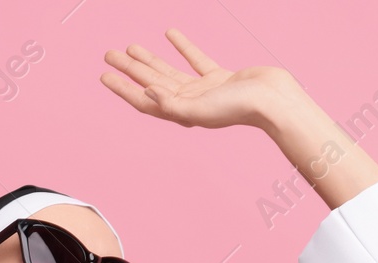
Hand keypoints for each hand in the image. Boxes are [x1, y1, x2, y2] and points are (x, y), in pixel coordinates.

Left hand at [100, 28, 294, 130]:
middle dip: (130, 69)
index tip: (104, 75)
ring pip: (169, 71)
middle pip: (151, 82)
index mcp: (180, 113)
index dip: (123, 88)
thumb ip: (171, 104)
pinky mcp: (219, 77)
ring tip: (131, 47)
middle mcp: (188, 103)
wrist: (273, 100)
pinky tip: (170, 34)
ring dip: (149, 59)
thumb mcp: (199, 111)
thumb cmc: (237, 109)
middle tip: (109, 54)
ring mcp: (203, 90)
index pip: (143, 100)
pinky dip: (182, 47)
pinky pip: (195, 59)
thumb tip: (146, 92)